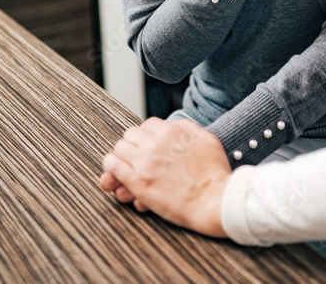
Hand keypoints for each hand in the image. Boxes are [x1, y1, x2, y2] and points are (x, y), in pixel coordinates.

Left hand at [100, 117, 229, 235]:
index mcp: (172, 131)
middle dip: (132, 145)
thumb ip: (189, 127)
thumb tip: (174, 125)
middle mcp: (155, 144)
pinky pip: (114, 166)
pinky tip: (113, 175)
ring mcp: (145, 163)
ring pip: (119, 148)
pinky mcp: (138, 183)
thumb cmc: (214, 172)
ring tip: (124, 166)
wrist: (214, 200)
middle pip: (130, 135)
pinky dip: (111, 167)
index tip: (147, 146)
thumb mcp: (207, 139)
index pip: (147, 125)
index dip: (146, 136)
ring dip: (120, 156)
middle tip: (135, 157)